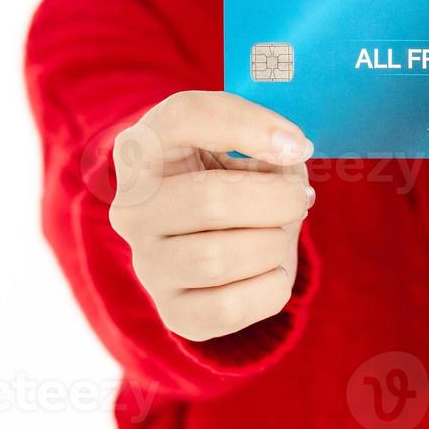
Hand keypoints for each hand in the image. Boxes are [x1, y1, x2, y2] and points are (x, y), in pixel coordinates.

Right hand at [108, 91, 314, 340]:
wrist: (225, 238)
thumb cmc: (235, 178)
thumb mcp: (246, 140)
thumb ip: (265, 133)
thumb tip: (290, 151)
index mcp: (143, 149)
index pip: (184, 117)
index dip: (249, 127)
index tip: (297, 146)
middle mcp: (131, 209)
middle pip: (209, 201)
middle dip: (275, 200)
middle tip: (297, 198)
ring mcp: (146, 265)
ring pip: (217, 258)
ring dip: (273, 244)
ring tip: (279, 234)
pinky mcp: (174, 312)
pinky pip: (229, 308)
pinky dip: (270, 288)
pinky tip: (270, 271)